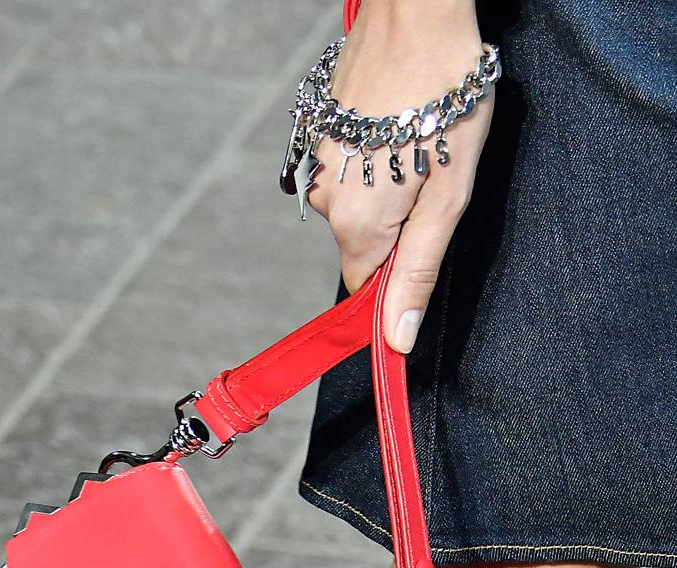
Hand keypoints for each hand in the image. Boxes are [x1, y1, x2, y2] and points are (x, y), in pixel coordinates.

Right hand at [307, 0, 493, 351]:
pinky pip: (349, 168)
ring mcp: (317, 162)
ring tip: (419, 137)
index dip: (397, 280)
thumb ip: (419, 271)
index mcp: (355, 225)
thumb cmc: (445, 97)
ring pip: (357, 203)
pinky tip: (399, 120)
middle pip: (364, 243)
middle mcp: (324, 199)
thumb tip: (398, 337)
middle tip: (436, 174)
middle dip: (401, 224)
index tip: (426, 248)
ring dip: (389, 185)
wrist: (416, 9)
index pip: (365, 287)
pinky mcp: (319, 130)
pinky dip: (374, 157)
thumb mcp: (448, 196)